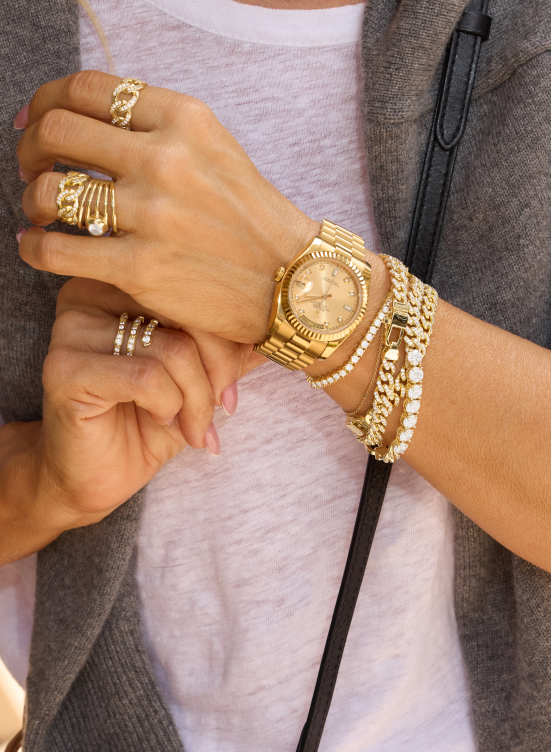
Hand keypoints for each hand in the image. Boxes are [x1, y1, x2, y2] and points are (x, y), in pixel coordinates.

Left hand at [16, 71, 319, 341]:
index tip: (35, 122)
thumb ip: (158, 128)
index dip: (44, 100)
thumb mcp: (216, 150)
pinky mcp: (141, 268)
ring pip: (49, 191)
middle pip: (56, 130)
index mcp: (185, 119)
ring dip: (31, 201)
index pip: (86, 89)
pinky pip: (55, 251)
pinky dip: (33, 248)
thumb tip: (83, 120)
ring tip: (41, 214)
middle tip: (32, 168)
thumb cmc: (251, 218)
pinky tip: (39, 247)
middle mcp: (166, 159)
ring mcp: (153, 215)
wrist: (292, 282)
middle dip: (29, 148)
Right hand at [28, 277, 250, 536]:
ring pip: (172, 348)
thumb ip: (234, 340)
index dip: (229, 334)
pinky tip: (163, 421)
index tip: (235, 382)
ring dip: (197, 397)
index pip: (195, 284)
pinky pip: (146, 377)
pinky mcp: (62, 368)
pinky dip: (168, 406)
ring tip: (194, 425)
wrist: (96, 474)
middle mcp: (89, 290)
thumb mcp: (203, 373)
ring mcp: (71, 327)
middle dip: (219, 367)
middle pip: (186, 309)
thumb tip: (287, 313)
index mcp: (120, 277)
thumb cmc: (149, 416)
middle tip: (226, 406)